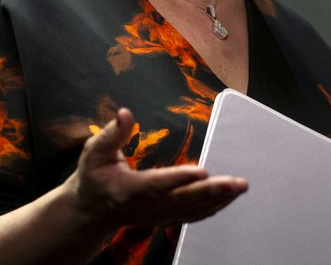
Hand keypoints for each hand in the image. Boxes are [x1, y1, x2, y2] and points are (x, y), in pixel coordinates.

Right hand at [70, 108, 247, 230]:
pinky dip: (213, 208)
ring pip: (192, 210)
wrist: (90, 213)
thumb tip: (124, 113)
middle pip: (183, 200)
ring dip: (219, 199)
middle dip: (212, 192)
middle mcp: (147, 207)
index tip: (201, 171)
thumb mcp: (94, 153)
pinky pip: (193, 215)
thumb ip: (111, 134)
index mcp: (128, 190)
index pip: (157, 185)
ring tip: (240, 187)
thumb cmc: (93, 178)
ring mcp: (158, 215)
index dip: (179, 179)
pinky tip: (229, 198)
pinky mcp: (166, 217)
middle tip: (236, 183)